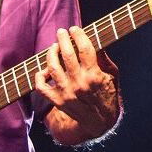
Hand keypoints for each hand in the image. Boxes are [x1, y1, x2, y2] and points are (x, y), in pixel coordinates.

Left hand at [34, 26, 119, 141]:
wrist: (100, 122)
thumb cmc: (108, 94)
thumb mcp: (112, 75)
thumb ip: (104, 58)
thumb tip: (94, 39)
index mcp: (95, 75)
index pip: (85, 49)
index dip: (78, 35)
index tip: (74, 29)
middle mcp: (80, 83)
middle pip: (67, 55)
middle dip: (63, 39)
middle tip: (61, 32)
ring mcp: (67, 93)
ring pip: (53, 67)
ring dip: (51, 53)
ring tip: (53, 47)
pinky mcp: (58, 101)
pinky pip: (41, 86)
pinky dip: (39, 76)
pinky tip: (44, 70)